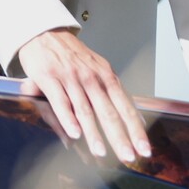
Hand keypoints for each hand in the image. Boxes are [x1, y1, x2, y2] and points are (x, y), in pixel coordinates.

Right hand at [16, 29, 151, 161]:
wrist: (44, 32)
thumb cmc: (72, 54)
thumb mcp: (97, 68)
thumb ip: (112, 93)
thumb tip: (133, 118)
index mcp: (105, 75)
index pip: (125, 106)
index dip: (135, 129)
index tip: (143, 148)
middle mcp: (91, 77)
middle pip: (108, 111)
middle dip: (120, 137)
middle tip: (128, 156)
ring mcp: (71, 78)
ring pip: (85, 110)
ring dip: (94, 133)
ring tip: (101, 152)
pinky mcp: (50, 78)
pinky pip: (61, 102)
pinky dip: (68, 119)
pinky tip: (74, 133)